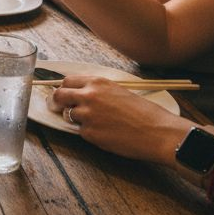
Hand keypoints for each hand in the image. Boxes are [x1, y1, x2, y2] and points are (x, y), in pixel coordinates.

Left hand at [48, 77, 188, 163]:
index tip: (61, 93)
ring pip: (69, 116)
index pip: (67, 81)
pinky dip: (90, 133)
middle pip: (59, 96)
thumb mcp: (119, 91)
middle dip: (55, 102)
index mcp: (97, 82)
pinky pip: (81, 132)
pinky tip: (107, 133)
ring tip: (98, 123)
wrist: (158, 131)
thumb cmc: (144, 112)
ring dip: (78, 119)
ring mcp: (87, 116)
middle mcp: (88, 96)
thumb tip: (80, 94)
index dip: (62, 88)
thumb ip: (98, 91)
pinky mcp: (90, 134)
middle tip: (56, 107)